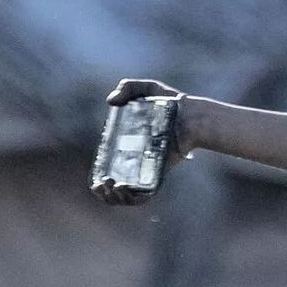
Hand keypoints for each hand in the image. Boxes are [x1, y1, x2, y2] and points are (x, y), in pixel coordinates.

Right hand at [93, 77, 188, 206]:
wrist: (191, 116)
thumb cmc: (172, 104)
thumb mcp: (148, 89)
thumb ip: (127, 87)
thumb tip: (111, 101)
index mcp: (126, 150)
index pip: (107, 172)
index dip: (98, 181)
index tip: (96, 180)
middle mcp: (135, 165)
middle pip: (114, 190)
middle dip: (104, 193)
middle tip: (104, 182)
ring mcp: (146, 173)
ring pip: (126, 198)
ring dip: (114, 198)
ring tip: (113, 185)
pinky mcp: (158, 178)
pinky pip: (143, 197)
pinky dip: (130, 199)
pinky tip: (122, 189)